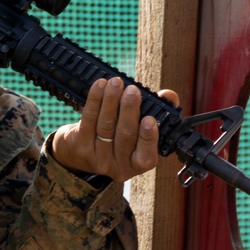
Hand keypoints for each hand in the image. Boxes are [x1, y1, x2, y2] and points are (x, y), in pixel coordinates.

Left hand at [51, 77, 179, 186]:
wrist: (82, 151)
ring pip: (106, 125)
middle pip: (124, 136)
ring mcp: (97, 158)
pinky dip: (95, 100)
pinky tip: (100, 86)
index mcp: (137, 164)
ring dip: (111, 100)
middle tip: (132, 91)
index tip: (149, 119)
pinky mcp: (80, 146)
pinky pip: (88, 119)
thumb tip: (169, 95)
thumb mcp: (141, 129)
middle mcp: (118, 166)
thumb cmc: (120, 135)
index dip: (148, 138)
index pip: (145, 157)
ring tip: (116, 83)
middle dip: (129, 110)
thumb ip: (160, 111)